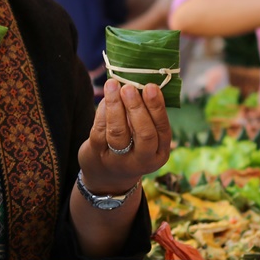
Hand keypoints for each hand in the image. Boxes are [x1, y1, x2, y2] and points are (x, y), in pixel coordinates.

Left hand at [77, 79, 171, 194]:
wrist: (106, 177)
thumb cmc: (131, 147)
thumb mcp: (145, 140)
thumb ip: (146, 117)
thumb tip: (139, 83)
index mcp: (159, 154)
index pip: (162, 130)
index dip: (157, 108)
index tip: (150, 87)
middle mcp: (142, 161)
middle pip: (144, 134)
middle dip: (137, 108)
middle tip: (130, 87)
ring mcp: (119, 160)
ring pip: (119, 132)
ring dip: (116, 106)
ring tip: (113, 85)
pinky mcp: (98, 155)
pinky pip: (100, 130)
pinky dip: (103, 111)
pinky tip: (105, 99)